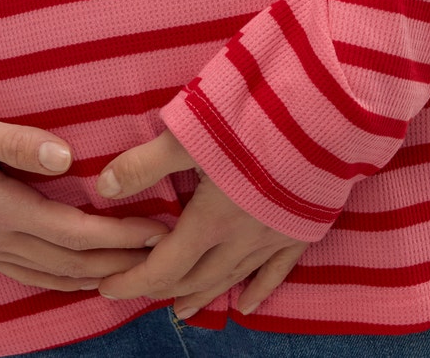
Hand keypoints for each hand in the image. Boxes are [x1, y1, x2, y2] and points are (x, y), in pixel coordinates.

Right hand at [0, 100, 169, 291]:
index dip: (117, 235)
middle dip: (121, 259)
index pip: (73, 231)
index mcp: (3, 208)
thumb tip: (64, 155)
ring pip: (56, 275)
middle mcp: (1, 237)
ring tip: (138, 271)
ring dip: (100, 276)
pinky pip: (35, 277)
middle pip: (73, 260)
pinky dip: (67, 282)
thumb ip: (15, 140)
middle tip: (164, 253)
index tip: (155, 230)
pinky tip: (86, 280)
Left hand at [91, 126, 310, 318]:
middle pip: (195, 278)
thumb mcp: (191, 134)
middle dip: (162, 289)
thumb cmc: (255, 121)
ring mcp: (274, 238)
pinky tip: (248, 306)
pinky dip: (259, 291)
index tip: (107, 288)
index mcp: (211, 220)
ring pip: (232, 279)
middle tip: (137, 292)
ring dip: (203, 295)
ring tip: (180, 310)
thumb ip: (146, 163)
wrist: (324, 118)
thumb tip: (104, 187)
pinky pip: (277, 272)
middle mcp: (242, 239)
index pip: (163, 267)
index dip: (133, 281)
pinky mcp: (301, 229)